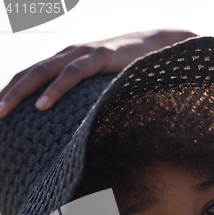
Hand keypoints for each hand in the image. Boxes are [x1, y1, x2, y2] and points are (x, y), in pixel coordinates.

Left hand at [0, 30, 195, 117]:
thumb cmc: (127, 71)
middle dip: (7, 93)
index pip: (29, 75)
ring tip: (3, 111)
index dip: (10, 91)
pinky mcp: (100, 57)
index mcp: (64, 61)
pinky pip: (72, 74)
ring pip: (42, 71)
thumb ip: (83, 99)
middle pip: (28, 73)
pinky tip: (40, 105)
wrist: (158, 46)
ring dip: (20, 92)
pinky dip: (54, 89)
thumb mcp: (99, 85)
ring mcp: (82, 53)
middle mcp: (67, 54)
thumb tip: (72, 127)